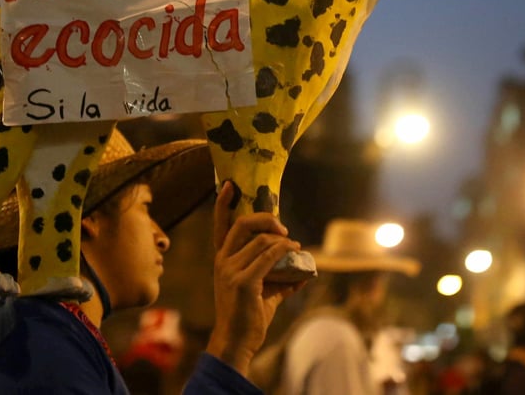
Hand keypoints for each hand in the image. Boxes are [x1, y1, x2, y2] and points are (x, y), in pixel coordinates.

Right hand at [206, 181, 305, 373]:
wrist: (236, 340)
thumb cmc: (248, 316)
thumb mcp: (262, 290)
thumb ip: (279, 277)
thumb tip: (304, 271)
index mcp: (222, 259)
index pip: (219, 225)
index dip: (223, 203)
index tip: (229, 184)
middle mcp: (222, 261)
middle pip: (242, 224)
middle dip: (265, 218)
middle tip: (282, 228)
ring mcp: (230, 270)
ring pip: (262, 241)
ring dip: (283, 240)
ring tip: (295, 247)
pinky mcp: (243, 282)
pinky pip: (269, 256)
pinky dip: (285, 250)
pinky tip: (295, 252)